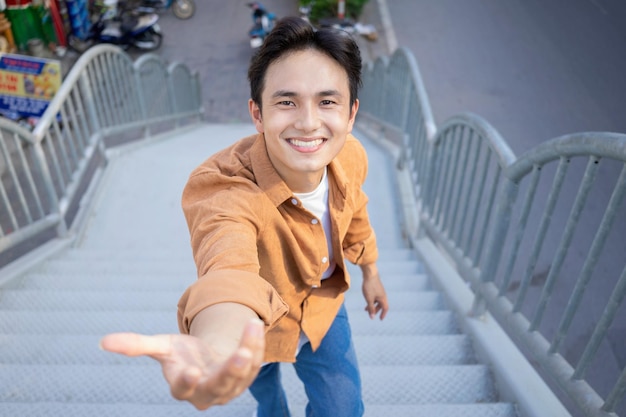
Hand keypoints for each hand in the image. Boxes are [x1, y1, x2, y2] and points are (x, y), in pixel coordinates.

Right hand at [99, 318, 264, 409]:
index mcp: (184, 386)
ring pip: (242, 372)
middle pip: (219, 386)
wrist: (209, 358)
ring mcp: (231, 385)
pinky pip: (255, 360)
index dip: (187, 382)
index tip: (191, 371)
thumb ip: (137, 345)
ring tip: (251, 326)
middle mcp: (209, 391)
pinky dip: (256, 342)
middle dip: (229, 372)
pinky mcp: (248, 374)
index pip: (184, 389)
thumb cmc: (183, 355)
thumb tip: (103, 342)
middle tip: (239, 357)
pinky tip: (254, 324)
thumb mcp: (162, 347)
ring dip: (249, 351)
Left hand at [360, 263, 388, 319]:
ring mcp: (380, 291)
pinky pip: (375, 296)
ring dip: (372, 305)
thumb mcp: (369, 299)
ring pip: (377, 300)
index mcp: (383, 298)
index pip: (385, 308)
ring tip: (365, 309)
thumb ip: (370, 308)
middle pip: (381, 305)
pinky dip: (371, 300)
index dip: (383, 314)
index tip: (380, 319)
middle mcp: (383, 295)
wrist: (370, 273)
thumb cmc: (370, 286)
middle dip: (376, 310)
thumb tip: (372, 318)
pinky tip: (366, 300)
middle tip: (371, 315)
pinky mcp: (376, 287)